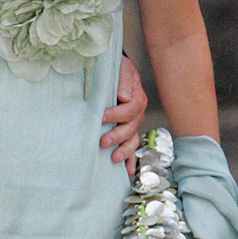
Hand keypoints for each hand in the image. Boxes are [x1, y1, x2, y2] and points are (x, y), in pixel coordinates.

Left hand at [100, 54, 147, 172]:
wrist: (114, 71)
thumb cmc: (116, 69)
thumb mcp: (121, 68)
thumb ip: (124, 80)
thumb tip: (124, 97)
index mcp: (136, 97)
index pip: (130, 109)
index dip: (116, 114)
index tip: (101, 117)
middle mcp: (137, 113)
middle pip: (131, 127)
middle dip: (117, 136)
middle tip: (102, 141)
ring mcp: (132, 124)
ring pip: (132, 140)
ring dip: (124, 150)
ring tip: (113, 157)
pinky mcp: (126, 131)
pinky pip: (131, 147)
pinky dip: (130, 159)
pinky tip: (128, 170)